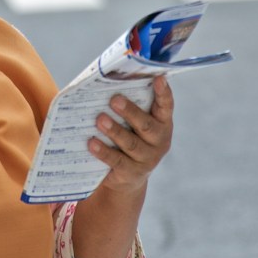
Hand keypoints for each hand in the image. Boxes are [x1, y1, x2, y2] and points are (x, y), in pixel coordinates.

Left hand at [89, 76, 173, 192]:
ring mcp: (147, 159)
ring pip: (131, 143)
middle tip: (114, 100)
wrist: (127, 178)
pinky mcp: (132, 173)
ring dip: (115, 131)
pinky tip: (91, 142)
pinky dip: (103, 151)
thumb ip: (127, 103)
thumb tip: (101, 82)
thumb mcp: (133, 122)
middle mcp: (159, 140)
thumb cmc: (128, 136)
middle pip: (146, 125)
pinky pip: (117, 161)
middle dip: (130, 112)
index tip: (159, 78)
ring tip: (99, 119)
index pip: (166, 106)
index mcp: (162, 122)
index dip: (163, 92)